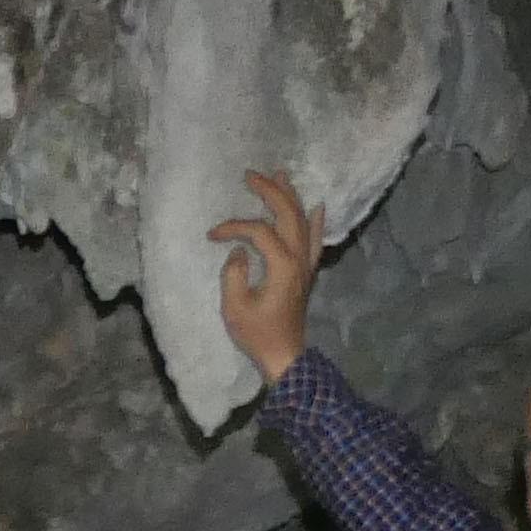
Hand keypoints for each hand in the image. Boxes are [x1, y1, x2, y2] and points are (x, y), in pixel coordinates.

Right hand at [208, 169, 321, 381]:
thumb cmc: (257, 334)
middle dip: (269, 191)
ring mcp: (306, 264)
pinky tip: (317, 207)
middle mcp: (299, 259)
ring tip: (280, 175)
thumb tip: (239, 252)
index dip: (234, 227)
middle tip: (251, 175)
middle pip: (288, 214)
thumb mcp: (235, 307)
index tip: (213, 235)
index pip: (258, 232)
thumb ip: (234, 274)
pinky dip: (316, 221)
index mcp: (282, 266)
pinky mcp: (306, 271)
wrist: (284, 355)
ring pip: (303, 220)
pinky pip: (315, 240)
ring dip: (290, 196)